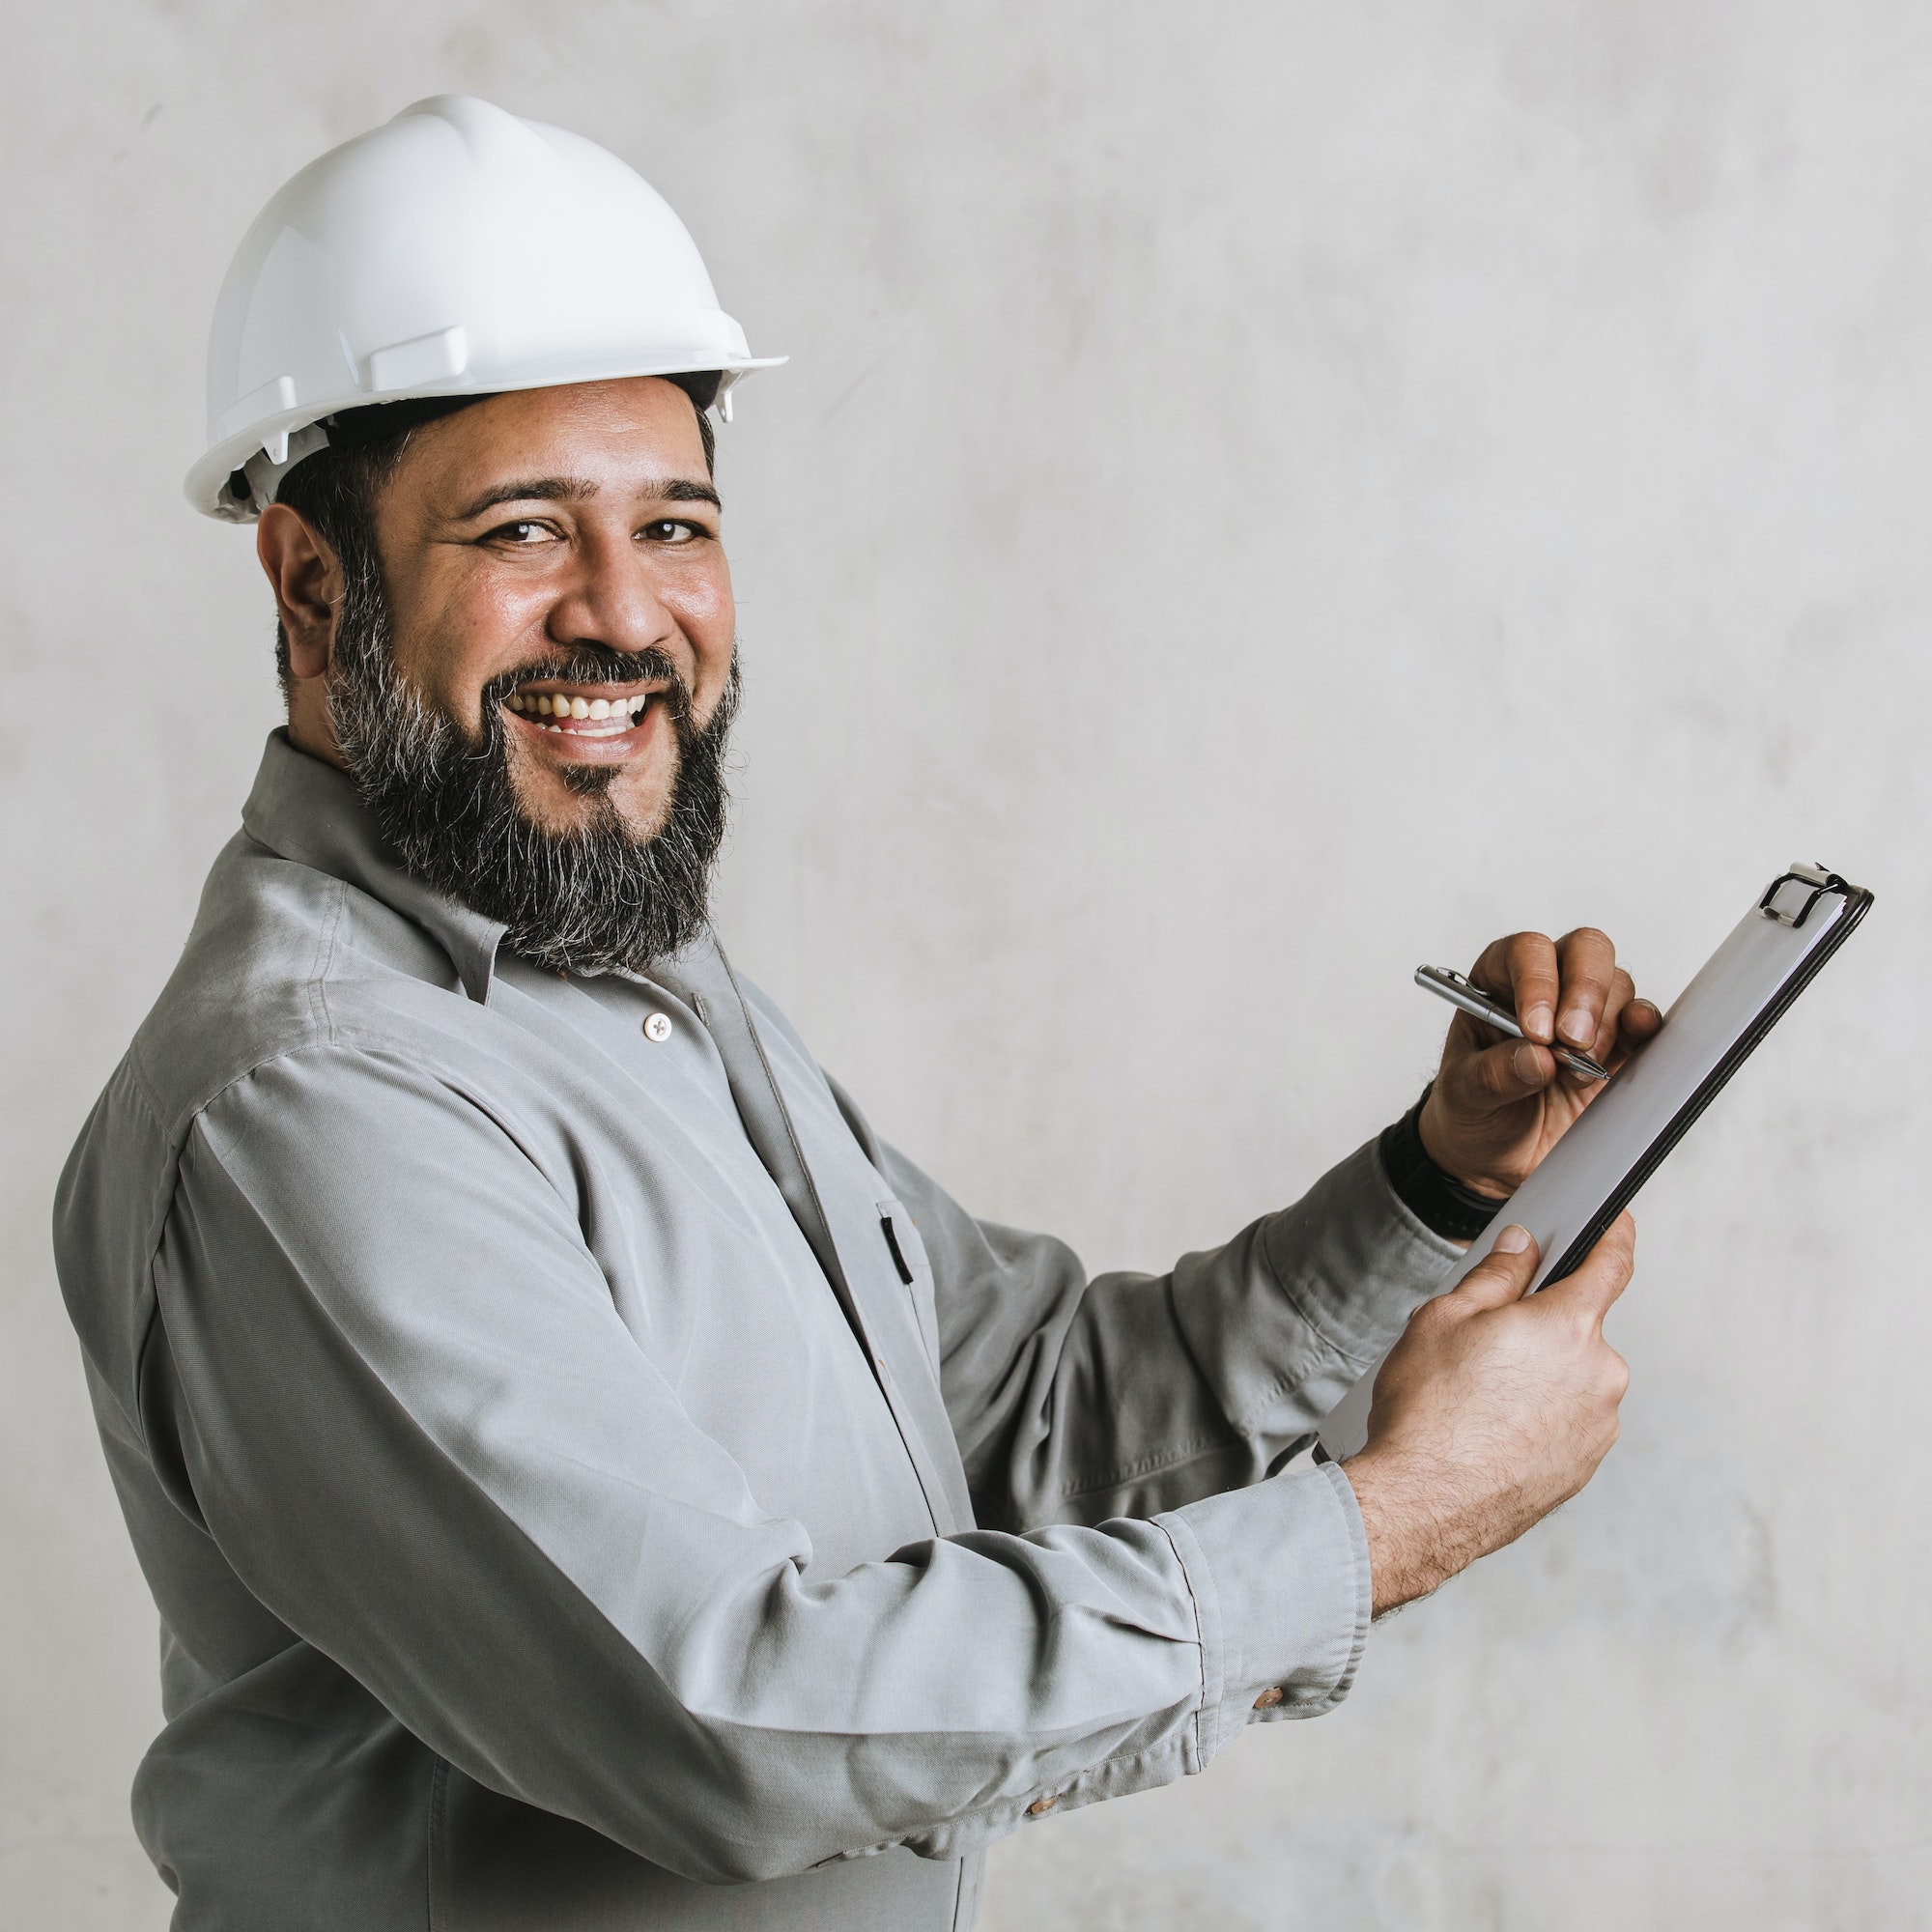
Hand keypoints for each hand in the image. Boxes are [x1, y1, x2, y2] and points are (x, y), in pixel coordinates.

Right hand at [1343, 1217, 1633, 1615]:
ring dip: (1540, 1374)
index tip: (1612, 1224)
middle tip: (1485, 1339)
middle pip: (1580, 1326)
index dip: (1613, 1235)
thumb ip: (1495, 1275)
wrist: (1423, 1504)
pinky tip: (1490, 1428)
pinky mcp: (1585, 1466)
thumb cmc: (1427, 1411)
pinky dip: (1539, 1416)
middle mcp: (1599, 1374)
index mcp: (1568, 1325)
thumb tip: (1521, 1248)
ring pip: (1573, 1376)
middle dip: (1541, 1323)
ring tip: (1479, 1394)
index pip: (1611, 1263)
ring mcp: (1598, 1426)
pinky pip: (1569, 1421)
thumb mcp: (1443, 1317)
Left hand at [1419, 927, 1661, 1197]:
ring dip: (1603, 1028)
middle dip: (1585, 991)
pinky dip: (1644, 1028)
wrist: (1497, 1157)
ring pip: (1617, 984)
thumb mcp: (1463, 1096)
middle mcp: (1548, 986)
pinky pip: (1644, 1020)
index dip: (1537, 981)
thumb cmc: (1472, 1110)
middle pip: (1584, 950)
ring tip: (1575, 1076)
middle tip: (1572, 1042)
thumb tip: (1535, 1058)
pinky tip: (1634, 1041)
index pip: (1525, 952)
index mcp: (1496, 981)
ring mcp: (1587, 1013)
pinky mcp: (1620, 1045)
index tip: (1537, 1030)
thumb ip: (1492, 1075)